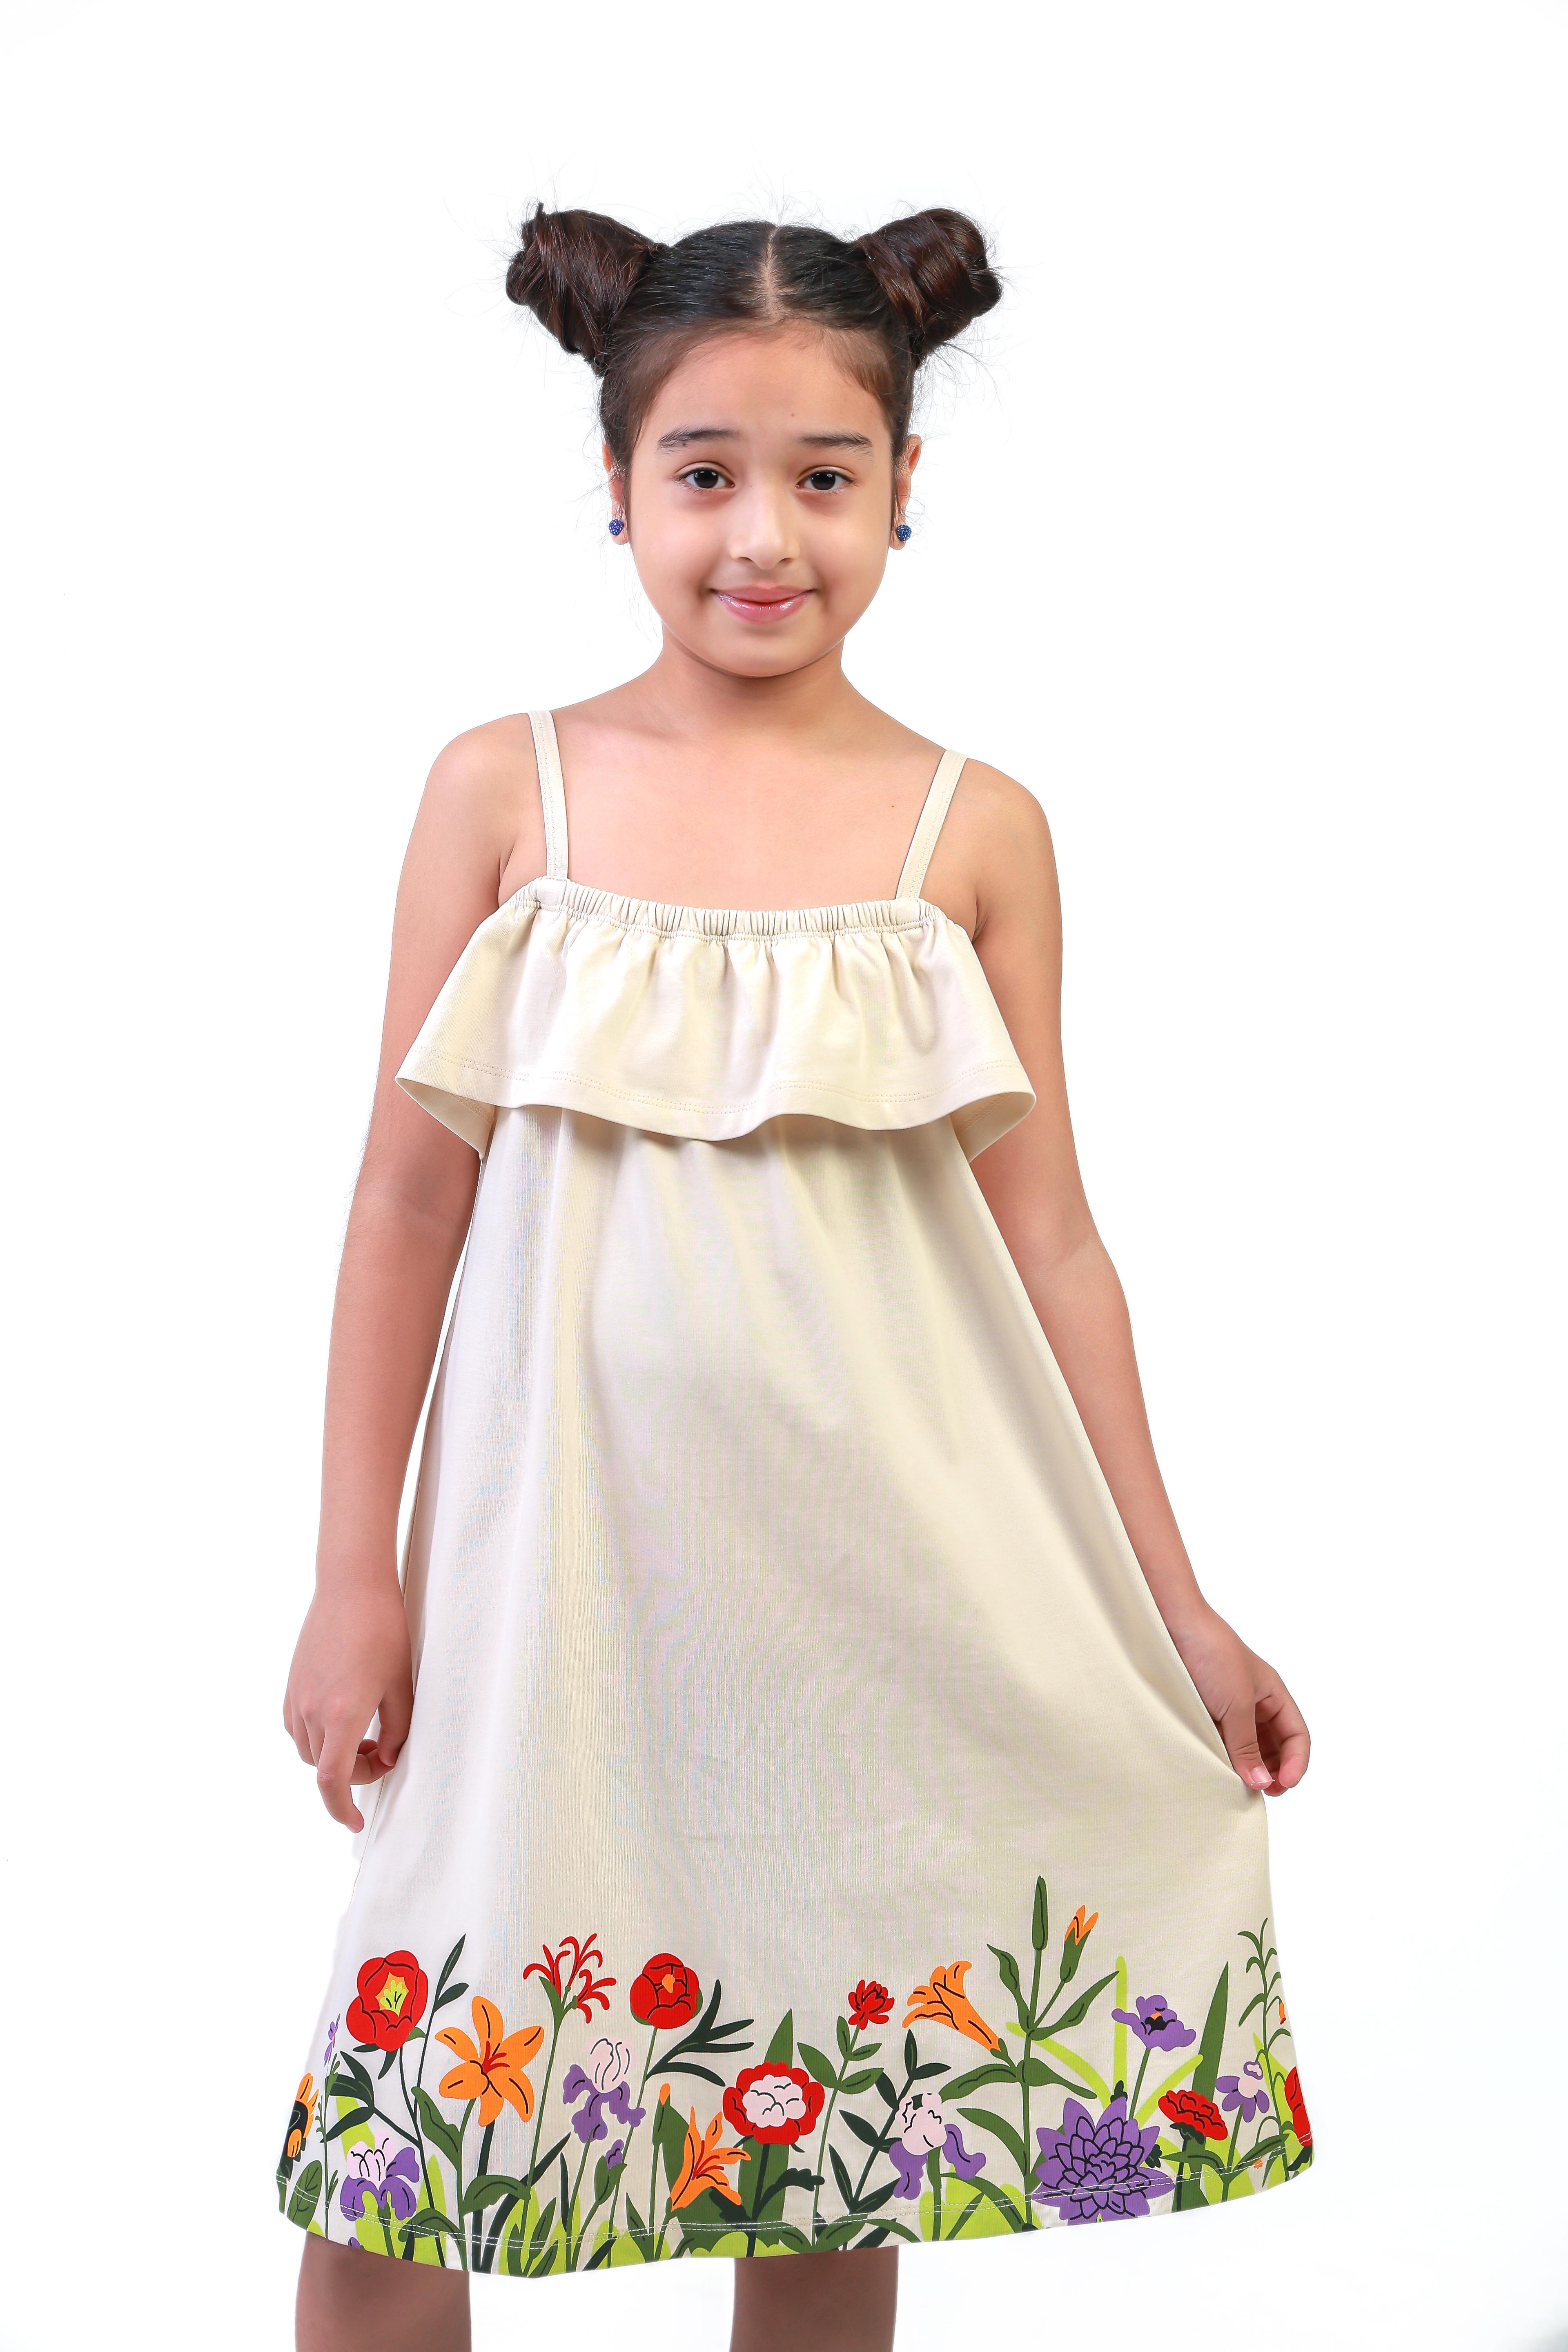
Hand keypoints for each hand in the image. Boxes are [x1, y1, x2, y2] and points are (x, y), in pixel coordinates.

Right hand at [283, 1575, 413, 1829]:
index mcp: (342, 1714)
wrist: (351, 1587)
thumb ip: (397, 1732)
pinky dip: (317, 1736)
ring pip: (308, 1751)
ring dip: (334, 1755)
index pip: (332, 1782)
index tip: (355, 1823)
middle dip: (352, 1773)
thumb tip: (384, 1761)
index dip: (342, 1809)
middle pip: (324, 1768)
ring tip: (365, 1732)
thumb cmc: (383, 1633)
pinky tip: (342, 1716)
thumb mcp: (402, 1686)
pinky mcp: (290, 1685)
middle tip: (382, 1752)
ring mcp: (296, 1697)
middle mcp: (311, 1711)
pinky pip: (297, 1728)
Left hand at [1165, 1602, 1309, 1794]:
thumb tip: (1261, 1783)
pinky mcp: (1204, 1713)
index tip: (1284, 1784)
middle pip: (1276, 1747)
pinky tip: (1218, 1771)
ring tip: (1240, 1787)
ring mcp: (1228, 1709)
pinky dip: (1225, 1760)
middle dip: (1274, 1771)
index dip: (1296, 1762)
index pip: (1296, 1735)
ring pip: (1249, 1748)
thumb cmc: (1211, 1655)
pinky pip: (1222, 1743)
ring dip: (1249, 1768)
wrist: (1170, 1626)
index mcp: (1272, 1695)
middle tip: (1261, 1792)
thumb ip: (1247, 1745)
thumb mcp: (1236, 1703)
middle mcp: (1254, 1703)